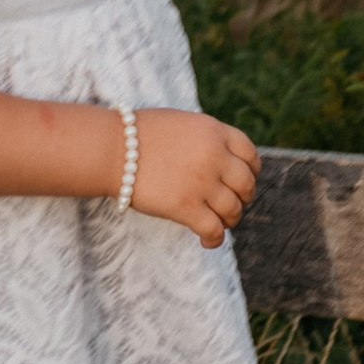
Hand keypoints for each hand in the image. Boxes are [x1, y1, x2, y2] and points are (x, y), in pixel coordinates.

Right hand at [127, 109, 258, 248]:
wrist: (111, 148)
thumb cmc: (138, 134)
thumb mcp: (181, 122)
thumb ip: (206, 137)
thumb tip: (222, 157)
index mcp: (214, 131)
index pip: (250, 154)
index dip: (252, 171)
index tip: (244, 180)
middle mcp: (214, 156)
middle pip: (246, 184)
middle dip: (243, 198)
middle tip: (231, 204)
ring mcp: (202, 182)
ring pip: (233, 210)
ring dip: (230, 220)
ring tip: (218, 222)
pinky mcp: (186, 207)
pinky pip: (214, 230)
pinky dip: (215, 239)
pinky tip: (207, 240)